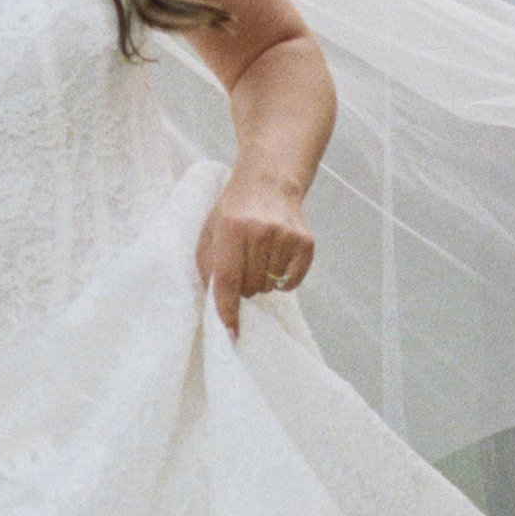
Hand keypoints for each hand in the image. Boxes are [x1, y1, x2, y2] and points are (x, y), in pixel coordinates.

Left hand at [197, 173, 313, 332]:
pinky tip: (277, 260)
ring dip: (262, 281)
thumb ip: (208, 265)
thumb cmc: (234, 210)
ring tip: (260, 257)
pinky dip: (283, 281)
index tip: (231, 332)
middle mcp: (260, 232)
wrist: (269, 183)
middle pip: (250, 287)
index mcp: (231, 228)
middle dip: (243, 286)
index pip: (228, 279)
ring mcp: (286, 237)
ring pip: (270, 287)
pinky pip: (292, 282)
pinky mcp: (306, 243)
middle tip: (243, 265)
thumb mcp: (210, 231)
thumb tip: (215, 301)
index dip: (227, 309)